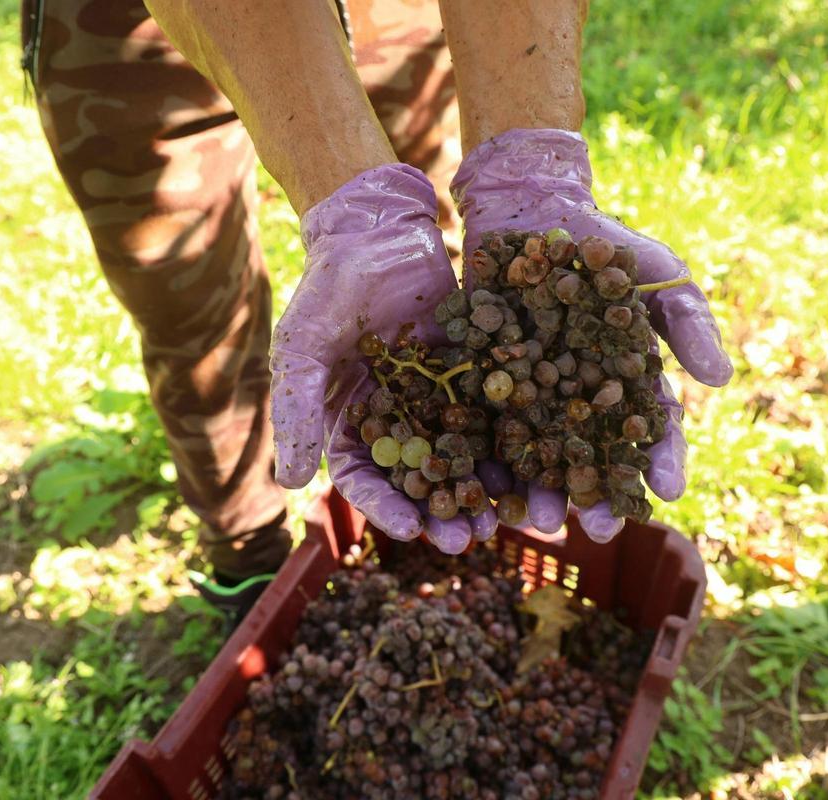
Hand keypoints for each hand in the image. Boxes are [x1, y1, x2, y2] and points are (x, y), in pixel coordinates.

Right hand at [271, 164, 496, 549]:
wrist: (379, 230)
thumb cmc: (330, 287)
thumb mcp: (303, 345)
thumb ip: (297, 409)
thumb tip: (290, 482)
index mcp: (349, 421)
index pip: (365, 478)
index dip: (387, 508)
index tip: (414, 530)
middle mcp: (396, 420)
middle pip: (421, 479)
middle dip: (444, 512)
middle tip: (470, 541)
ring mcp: (438, 399)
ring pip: (464, 455)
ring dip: (484, 489)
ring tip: (509, 518)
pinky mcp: (475, 373)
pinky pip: (496, 415)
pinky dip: (515, 442)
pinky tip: (537, 466)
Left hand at [451, 128, 732, 541]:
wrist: (530, 209)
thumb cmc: (604, 244)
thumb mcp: (657, 272)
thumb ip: (689, 321)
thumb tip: (721, 380)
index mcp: (624, 381)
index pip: (649, 430)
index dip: (661, 461)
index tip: (669, 493)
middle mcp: (578, 399)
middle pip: (591, 458)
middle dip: (597, 496)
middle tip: (600, 530)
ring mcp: (530, 395)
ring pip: (538, 455)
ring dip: (541, 492)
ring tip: (539, 523)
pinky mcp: (482, 384)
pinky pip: (484, 431)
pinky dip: (484, 463)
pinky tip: (485, 493)